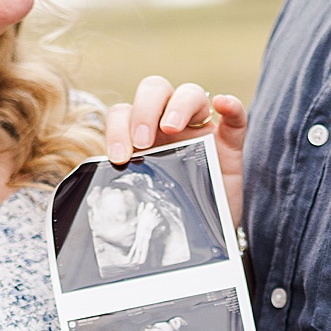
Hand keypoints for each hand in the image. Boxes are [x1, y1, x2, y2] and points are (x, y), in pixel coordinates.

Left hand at [105, 76, 246, 226]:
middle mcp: (170, 124)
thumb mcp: (141, 199)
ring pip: (191, 94)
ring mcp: (201, 130)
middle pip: (155, 90)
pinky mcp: (229, 145)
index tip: (118, 157)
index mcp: (143, 134)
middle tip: (143, 143)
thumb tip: (95, 195)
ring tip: (172, 128)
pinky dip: (231, 106)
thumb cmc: (168, 214)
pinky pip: (235, 117)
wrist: (202, 240)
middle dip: (145, 111)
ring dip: (179, 105)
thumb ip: (124, 187)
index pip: (124, 112)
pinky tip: (223, 104)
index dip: (117, 128)